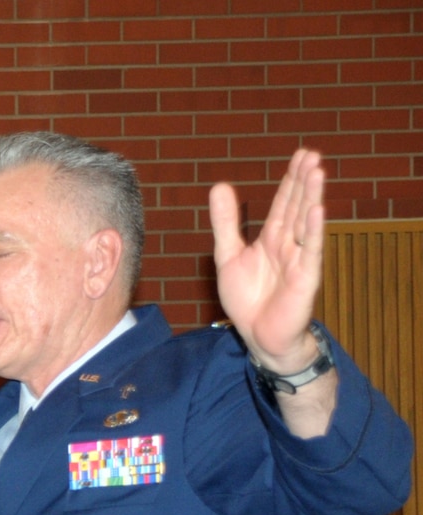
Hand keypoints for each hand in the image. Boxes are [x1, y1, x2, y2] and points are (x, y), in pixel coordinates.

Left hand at [209, 149, 325, 373]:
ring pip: (306, 223)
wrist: (258, 336)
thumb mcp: (228, 255)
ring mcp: (298, 259)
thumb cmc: (248, 298)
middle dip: (304, 181)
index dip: (291, 180)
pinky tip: (317, 210)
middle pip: (297, 207)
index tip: (301, 154)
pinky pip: (310, 251)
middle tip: (312, 154)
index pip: (284, 203)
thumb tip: (220, 186)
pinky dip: (313, 231)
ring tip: (318, 171)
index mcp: (272, 238)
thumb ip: (225, 223)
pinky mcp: (305, 277)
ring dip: (312, 198)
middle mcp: (288, 244)